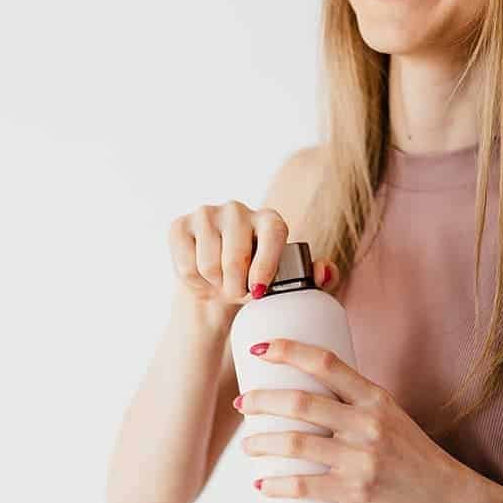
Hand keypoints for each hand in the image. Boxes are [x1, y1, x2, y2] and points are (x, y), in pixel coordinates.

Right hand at [167, 202, 338, 313]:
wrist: (218, 286)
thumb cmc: (258, 282)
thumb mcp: (289, 283)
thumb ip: (314, 278)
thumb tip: (323, 272)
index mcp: (270, 219)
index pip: (273, 233)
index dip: (266, 264)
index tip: (260, 290)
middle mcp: (237, 209)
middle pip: (236, 256)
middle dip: (236, 287)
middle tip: (239, 293)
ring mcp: (206, 214)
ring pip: (208, 265)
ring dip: (215, 286)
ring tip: (222, 285)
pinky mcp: (179, 225)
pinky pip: (185, 265)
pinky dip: (195, 282)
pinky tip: (203, 279)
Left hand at [234, 338, 502, 502]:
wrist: (452, 499)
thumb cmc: (416, 457)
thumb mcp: (391, 418)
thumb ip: (355, 406)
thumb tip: (308, 400)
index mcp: (375, 398)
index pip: (325, 362)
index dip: (287, 350)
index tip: (259, 348)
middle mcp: (368, 422)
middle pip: (301, 402)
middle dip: (262, 400)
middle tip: (242, 404)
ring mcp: (363, 458)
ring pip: (297, 443)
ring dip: (262, 443)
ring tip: (248, 447)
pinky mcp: (358, 493)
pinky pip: (306, 486)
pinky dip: (278, 484)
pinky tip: (262, 485)